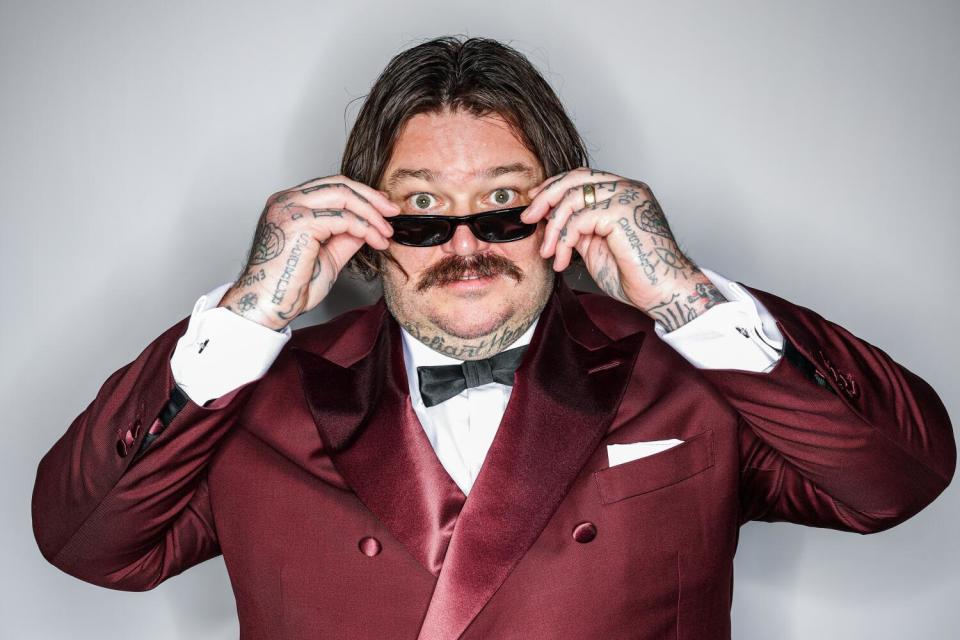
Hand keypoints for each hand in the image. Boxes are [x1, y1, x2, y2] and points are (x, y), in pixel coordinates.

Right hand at [218, 176, 399, 330]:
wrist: (268, 307)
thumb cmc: (291, 287)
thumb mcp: (329, 255)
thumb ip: (346, 236)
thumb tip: (369, 225)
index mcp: (289, 204)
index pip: (331, 186)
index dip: (361, 195)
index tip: (383, 209)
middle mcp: (286, 200)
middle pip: (339, 184)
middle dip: (372, 198)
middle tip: (393, 214)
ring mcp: (290, 208)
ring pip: (343, 196)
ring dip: (372, 214)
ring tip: (386, 233)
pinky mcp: (299, 222)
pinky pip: (343, 218)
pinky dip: (366, 228)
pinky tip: (376, 241)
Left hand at [521, 167, 726, 330]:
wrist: (662, 292)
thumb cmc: (635, 274)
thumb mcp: (595, 245)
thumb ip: (578, 227)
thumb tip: (551, 220)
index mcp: (624, 192)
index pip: (582, 177)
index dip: (554, 187)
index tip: (534, 204)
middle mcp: (628, 188)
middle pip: (575, 178)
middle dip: (545, 198)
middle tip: (528, 219)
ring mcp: (627, 197)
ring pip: (573, 198)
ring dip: (553, 228)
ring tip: (550, 253)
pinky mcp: (622, 212)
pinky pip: (579, 219)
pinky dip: (564, 240)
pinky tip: (564, 260)